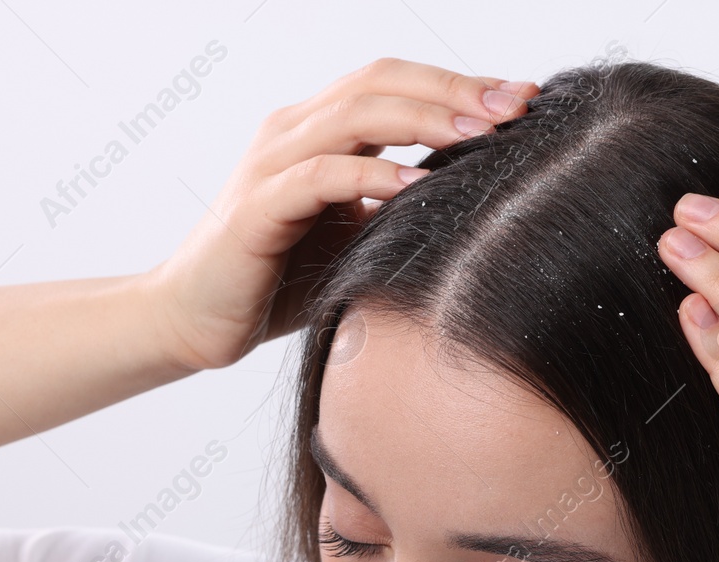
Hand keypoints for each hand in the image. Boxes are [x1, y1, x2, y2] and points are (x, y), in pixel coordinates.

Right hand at [144, 58, 537, 371]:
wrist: (195, 322)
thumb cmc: (277, 283)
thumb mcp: (356, 238)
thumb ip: (400, 210)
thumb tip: (479, 202)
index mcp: (319, 132)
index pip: (395, 84)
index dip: (458, 84)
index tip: (524, 99)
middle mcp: (293, 133)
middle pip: (381, 82)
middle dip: (455, 89)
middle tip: (518, 105)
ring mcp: (271, 165)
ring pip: (353, 114)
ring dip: (424, 118)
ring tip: (481, 132)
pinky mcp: (256, 209)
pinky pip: (319, 176)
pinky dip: (371, 174)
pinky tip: (418, 186)